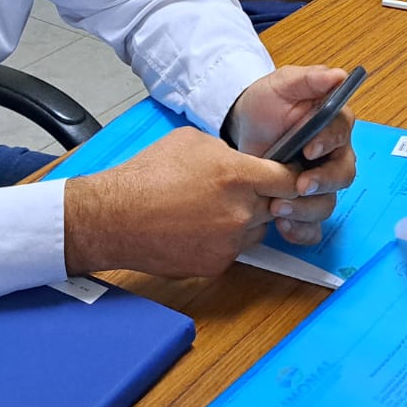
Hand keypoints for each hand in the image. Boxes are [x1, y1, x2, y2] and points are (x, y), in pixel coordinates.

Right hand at [63, 127, 299, 276]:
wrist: (115, 217)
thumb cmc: (147, 175)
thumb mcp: (193, 141)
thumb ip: (228, 152)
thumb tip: (241, 160)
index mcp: (238, 175)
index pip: (290, 179)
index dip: (291, 176)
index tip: (289, 176)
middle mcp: (240, 211)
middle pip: (277, 206)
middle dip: (266, 198)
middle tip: (244, 191)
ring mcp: (230, 242)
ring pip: (257, 230)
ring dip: (246, 220)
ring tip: (213, 208)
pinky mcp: (216, 264)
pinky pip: (234, 250)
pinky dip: (224, 240)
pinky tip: (198, 228)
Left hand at [227, 66, 358, 243]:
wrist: (240, 129)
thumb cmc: (266, 104)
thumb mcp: (282, 84)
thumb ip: (309, 80)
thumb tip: (338, 75)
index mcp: (333, 124)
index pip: (342, 135)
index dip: (329, 143)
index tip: (309, 148)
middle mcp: (333, 156)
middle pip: (343, 175)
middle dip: (322, 183)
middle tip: (298, 185)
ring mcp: (319, 183)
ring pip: (329, 203)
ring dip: (306, 209)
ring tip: (278, 207)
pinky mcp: (303, 205)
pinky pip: (313, 226)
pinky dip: (301, 230)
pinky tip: (283, 227)